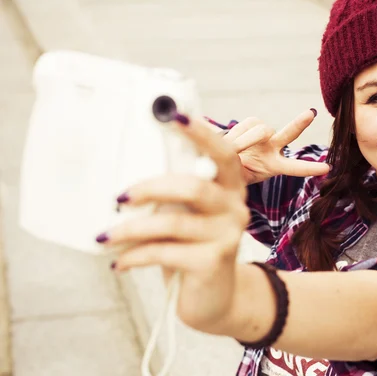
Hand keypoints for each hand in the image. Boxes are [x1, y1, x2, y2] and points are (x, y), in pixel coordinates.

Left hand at [96, 116, 248, 329]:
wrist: (215, 298)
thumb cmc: (193, 247)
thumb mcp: (189, 215)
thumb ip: (174, 193)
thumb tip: (128, 176)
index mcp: (230, 188)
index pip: (222, 153)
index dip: (201, 134)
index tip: (173, 115)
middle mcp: (235, 208)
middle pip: (194, 187)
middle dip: (150, 188)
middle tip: (118, 198)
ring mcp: (227, 236)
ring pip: (173, 222)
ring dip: (131, 229)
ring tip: (105, 237)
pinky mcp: (212, 263)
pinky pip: (164, 253)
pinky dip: (134, 256)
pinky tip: (118, 262)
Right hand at [223, 109, 329, 184]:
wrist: (223, 159)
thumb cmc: (234, 173)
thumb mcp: (239, 178)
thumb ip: (240, 170)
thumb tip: (233, 151)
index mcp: (274, 166)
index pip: (295, 168)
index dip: (310, 168)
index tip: (327, 168)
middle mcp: (274, 148)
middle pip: (289, 134)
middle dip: (300, 124)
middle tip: (311, 113)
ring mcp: (265, 134)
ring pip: (261, 130)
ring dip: (245, 140)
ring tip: (234, 151)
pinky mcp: (254, 122)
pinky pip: (248, 124)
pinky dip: (238, 133)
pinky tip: (232, 142)